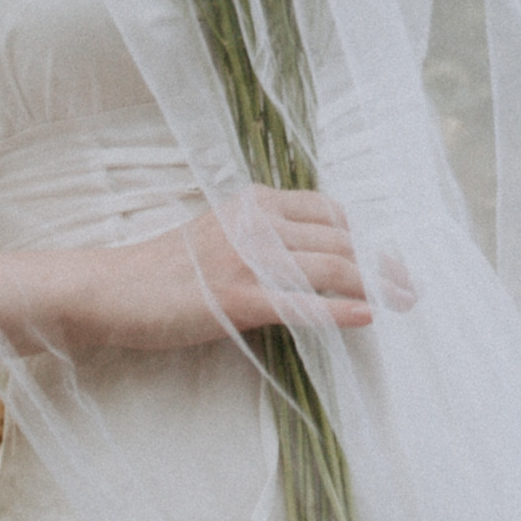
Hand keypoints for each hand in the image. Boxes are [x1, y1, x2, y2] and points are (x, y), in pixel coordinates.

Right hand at [60, 186, 403, 350]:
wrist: (110, 288)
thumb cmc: (163, 271)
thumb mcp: (218, 236)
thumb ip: (262, 239)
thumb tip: (311, 260)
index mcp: (255, 203)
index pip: (329, 213)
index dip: (365, 238)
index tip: (388, 261)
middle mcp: (256, 222)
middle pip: (339, 241)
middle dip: (381, 264)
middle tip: (411, 287)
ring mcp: (247, 259)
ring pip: (329, 268)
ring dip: (374, 285)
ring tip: (403, 302)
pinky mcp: (236, 298)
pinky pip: (301, 303)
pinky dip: (340, 310)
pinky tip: (367, 317)